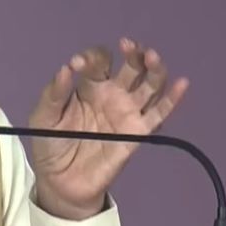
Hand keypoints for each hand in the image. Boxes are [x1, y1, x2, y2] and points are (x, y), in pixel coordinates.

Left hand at [27, 37, 188, 219]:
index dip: (91, 58)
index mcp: (90, 85)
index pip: (99, 60)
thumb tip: (66, 69)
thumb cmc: (51, 145)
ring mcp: (128, 111)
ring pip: (150, 84)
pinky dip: (173, 98)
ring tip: (151, 56)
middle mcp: (113, 93)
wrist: (61, 181)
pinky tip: (182, 83)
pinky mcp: (138, 132)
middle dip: (132, 52)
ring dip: (154, 67)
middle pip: (131, 65)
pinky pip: (159, 113)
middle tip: (127, 45)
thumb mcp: (43, 117)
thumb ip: (53, 94)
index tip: (77, 65)